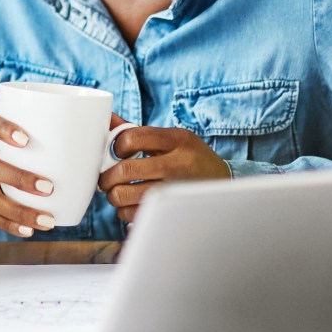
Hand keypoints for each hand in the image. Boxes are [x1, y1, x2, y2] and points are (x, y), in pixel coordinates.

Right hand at [0, 110, 55, 237]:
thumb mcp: (7, 128)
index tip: (25, 139)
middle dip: (19, 179)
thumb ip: (38, 129)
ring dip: (20, 211)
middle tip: (48, 187)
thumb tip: (93, 138)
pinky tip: (31, 230)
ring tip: (47, 220)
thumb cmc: (0, 144)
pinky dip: (12, 225)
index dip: (3, 130)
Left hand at [97, 117, 228, 221]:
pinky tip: (132, 204)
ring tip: (119, 191)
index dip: (117, 145)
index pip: (133, 137)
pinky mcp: (171, 211)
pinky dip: (124, 211)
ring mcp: (175, 190)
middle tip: (107, 177)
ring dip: (114, 195)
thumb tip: (107, 117)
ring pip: (125, 195)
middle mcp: (177, 164)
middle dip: (107, 176)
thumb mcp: (171, 138)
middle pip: (125, 170)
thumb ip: (137, 131)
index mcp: (177, 140)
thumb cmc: (189, 157)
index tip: (117, 152)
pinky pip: (132, 214)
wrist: (224, 183)